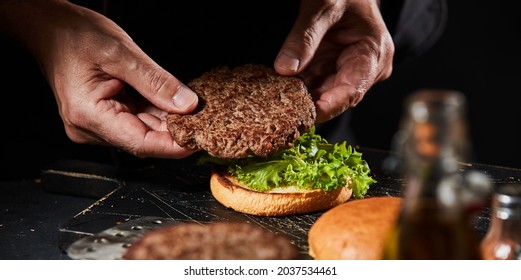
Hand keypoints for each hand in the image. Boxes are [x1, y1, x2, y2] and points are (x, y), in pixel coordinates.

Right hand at [1, 0, 198, 158]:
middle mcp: (90, 128)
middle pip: (144, 139)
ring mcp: (96, 125)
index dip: (174, 145)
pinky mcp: (104, 117)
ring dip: (168, 122)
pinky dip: (157, 113)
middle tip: (205, 120)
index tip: (200, 139)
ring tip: (194, 111)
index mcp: (89, 116)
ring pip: (143, 131)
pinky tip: (174, 105)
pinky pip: (136, 120)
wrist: (50, 29)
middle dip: (176, 131)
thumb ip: (155, 81)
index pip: (141, 143)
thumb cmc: (75, 36)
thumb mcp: (120, 53)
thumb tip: (187, 104)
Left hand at [275, 0, 393, 122]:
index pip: (352, 90)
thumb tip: (285, 69)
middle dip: (309, 105)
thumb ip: (304, 37)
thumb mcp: (323, 6)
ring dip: (300, 99)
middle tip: (282, 114)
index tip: (307, 116)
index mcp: (374, 54)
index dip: (329, 106)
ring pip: (322, 94)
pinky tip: (279, 92)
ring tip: (277, 105)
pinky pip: (315, 85)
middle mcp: (365, 69)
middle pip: (336, 97)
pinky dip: (298, 89)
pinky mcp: (333, 70)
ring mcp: (349, 71)